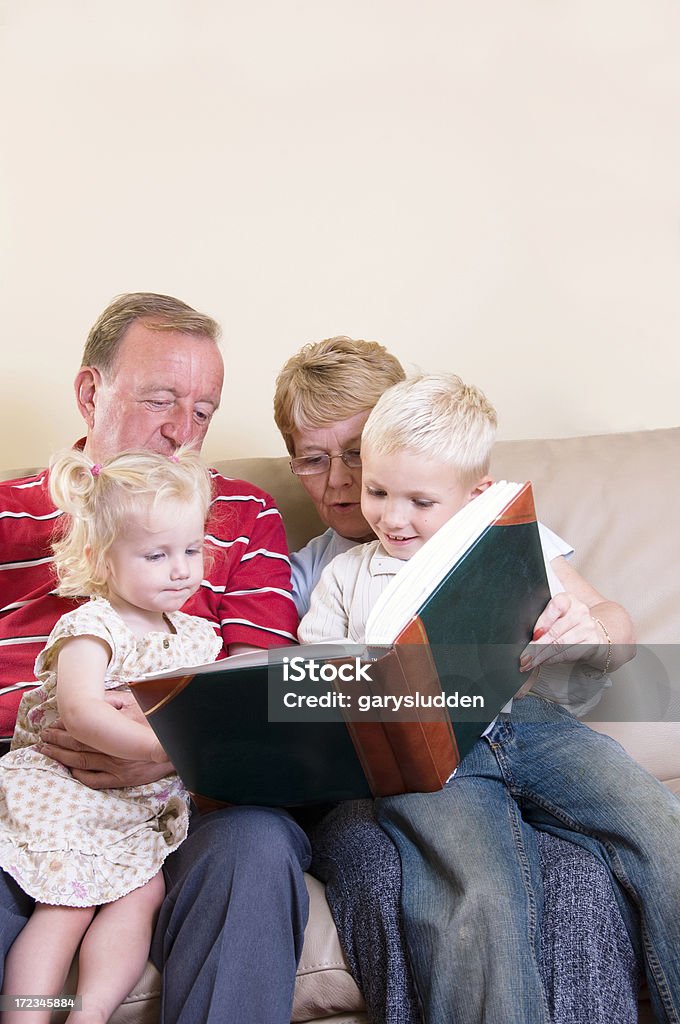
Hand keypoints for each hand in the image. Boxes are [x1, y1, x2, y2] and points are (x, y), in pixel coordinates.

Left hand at [38, 690, 172, 788]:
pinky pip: (94, 780)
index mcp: (112, 731)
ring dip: (60, 757)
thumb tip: (95, 698)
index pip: (81, 730)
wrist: (176, 747)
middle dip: (56, 742)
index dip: (63, 728)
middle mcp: (111, 750)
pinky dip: (79, 775)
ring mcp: (115, 767)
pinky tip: (69, 770)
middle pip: (76, 747)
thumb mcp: (135, 704)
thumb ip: (113, 700)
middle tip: (42, 738)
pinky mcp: (121, 779)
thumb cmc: (156, 722)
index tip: (51, 725)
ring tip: (47, 752)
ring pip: (80, 763)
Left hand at [519, 592, 602, 672]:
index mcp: (568, 599)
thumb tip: (527, 637)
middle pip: (555, 630)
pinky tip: (544, 661)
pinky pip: (569, 653)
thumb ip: (544, 620)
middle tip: (525, 657)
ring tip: (531, 662)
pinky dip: (553, 659)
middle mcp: (580, 611)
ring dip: (542, 656)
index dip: (543, 622)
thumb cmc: (569, 624)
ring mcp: (588, 626)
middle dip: (536, 647)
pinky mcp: (593, 642)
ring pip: (560, 644)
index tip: (534, 635)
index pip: (556, 606)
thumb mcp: (557, 615)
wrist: (594, 633)